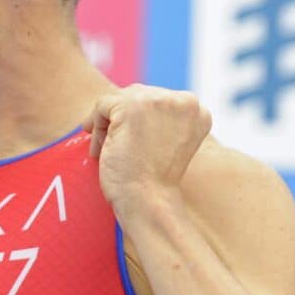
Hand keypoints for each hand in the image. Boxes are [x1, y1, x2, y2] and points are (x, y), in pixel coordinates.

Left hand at [82, 84, 211, 218]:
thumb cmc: (154, 178)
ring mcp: (159, 101)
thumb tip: (129, 98)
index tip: (130, 141)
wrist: (149, 200)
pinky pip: (102, 105)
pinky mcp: (133, 107)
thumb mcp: (167, 140)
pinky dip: (96, 125)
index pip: (156, 97)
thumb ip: (159, 116)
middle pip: (136, 94)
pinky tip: (100, 148)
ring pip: (118, 100)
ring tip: (105, 148)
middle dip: (119, 118)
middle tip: (112, 145)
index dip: (136, 118)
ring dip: (106, 123)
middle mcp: (184, 100)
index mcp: (197, 110)